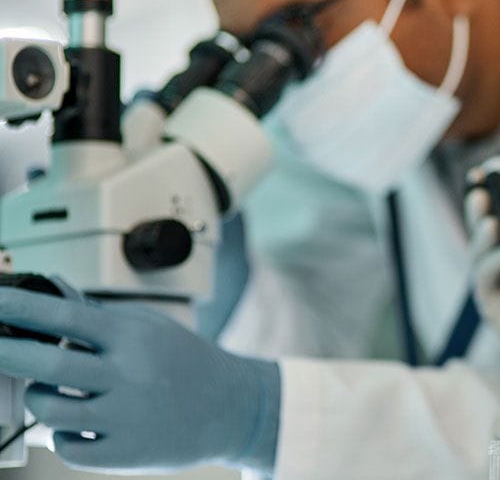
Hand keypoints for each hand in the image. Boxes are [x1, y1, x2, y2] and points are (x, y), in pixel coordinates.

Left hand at [0, 287, 279, 472]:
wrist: (233, 409)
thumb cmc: (188, 363)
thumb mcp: (151, 327)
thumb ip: (100, 315)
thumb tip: (51, 289)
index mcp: (134, 337)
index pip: (66, 316)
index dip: (22, 307)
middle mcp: (129, 375)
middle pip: (48, 364)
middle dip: (7, 353)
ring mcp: (126, 417)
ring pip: (50, 410)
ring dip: (37, 398)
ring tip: (48, 391)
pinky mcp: (124, 454)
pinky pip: (67, 447)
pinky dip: (63, 436)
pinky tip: (80, 424)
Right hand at [464, 155, 499, 378]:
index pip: (499, 210)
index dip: (491, 190)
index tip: (486, 171)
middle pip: (482, 228)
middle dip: (479, 210)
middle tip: (481, 193)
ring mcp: (496, 282)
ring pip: (479, 251)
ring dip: (481, 234)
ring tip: (491, 221)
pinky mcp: (491, 303)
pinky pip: (484, 277)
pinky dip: (492, 261)